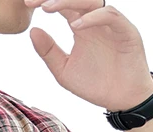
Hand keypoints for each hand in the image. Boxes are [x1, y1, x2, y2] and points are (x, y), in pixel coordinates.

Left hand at [25, 0, 152, 111]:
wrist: (121, 100)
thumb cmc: (95, 85)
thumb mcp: (64, 71)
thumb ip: (48, 52)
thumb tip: (32, 30)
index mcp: (81, 26)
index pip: (62, 5)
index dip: (45, 1)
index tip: (26, 5)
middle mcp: (95, 21)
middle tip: (34, 1)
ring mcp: (111, 24)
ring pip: (92, 1)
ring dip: (69, 1)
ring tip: (48, 8)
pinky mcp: (126, 31)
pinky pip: (110, 15)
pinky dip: (93, 17)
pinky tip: (75, 25)